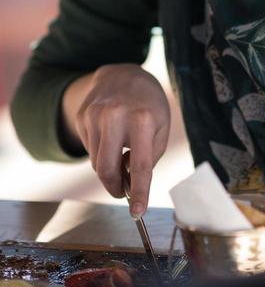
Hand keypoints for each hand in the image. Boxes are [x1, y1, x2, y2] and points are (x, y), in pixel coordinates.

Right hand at [72, 64, 170, 216]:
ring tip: (121, 155)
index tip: (138, 212)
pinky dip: (100, 153)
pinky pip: (89, 149)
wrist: (123, 74)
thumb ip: (150, 156)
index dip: (139, 192)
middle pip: (108, 169)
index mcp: (143, 119)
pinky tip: (110, 138)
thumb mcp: (161, 126)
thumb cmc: (149, 105)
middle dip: (115, 187)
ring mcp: (95, 115)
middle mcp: (116, 116)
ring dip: (108, 169)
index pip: (141, 164)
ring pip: (96, 162)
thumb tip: (127, 181)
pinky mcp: (82, 116)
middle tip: (123, 192)